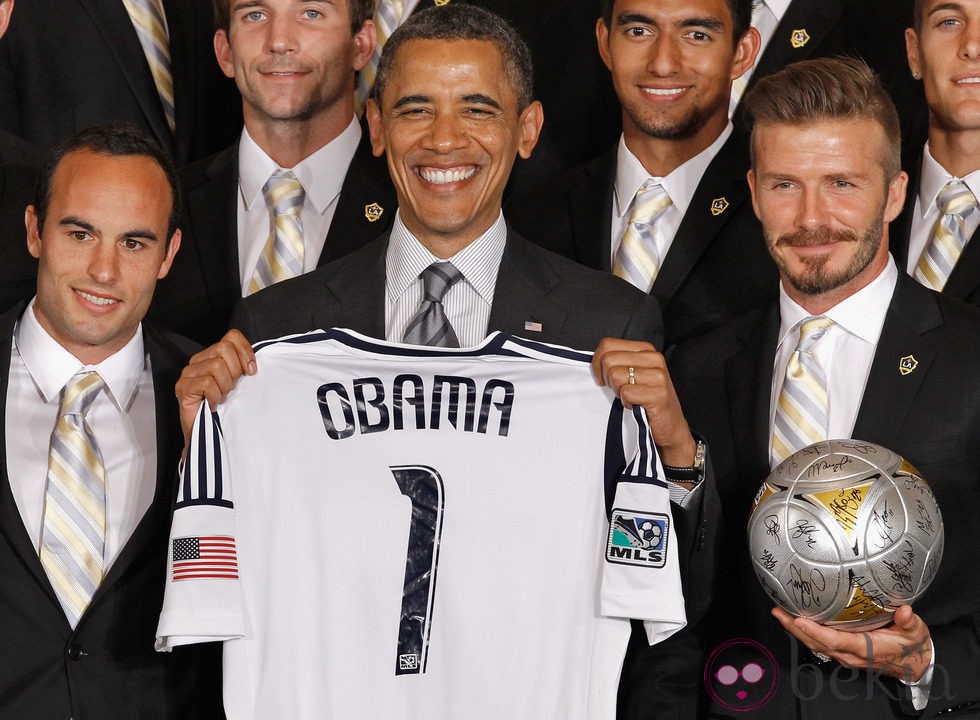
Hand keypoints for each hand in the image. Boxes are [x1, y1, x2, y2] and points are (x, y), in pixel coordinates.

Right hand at [175, 329, 255, 447]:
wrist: (209, 435)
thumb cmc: (225, 409)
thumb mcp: (239, 384)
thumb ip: (244, 368)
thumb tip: (256, 362)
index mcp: (212, 355)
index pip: (232, 336)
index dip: (245, 351)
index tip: (252, 371)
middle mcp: (198, 360)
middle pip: (224, 349)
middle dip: (235, 371)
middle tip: (232, 389)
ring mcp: (188, 373)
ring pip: (216, 366)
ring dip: (225, 386)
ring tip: (221, 398)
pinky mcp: (183, 387)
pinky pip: (207, 382)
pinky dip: (215, 396)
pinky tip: (213, 405)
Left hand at [591, 337, 695, 467]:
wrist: (670, 426)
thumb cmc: (647, 400)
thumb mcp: (633, 374)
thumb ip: (617, 362)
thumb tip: (593, 361)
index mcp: (645, 350)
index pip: (607, 344)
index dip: (597, 363)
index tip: (602, 378)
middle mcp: (654, 358)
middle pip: (608, 359)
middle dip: (607, 379)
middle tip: (620, 390)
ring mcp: (658, 376)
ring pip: (615, 375)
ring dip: (618, 392)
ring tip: (631, 397)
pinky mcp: (658, 394)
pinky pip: (626, 393)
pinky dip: (626, 403)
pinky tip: (636, 405)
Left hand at [772, 605, 931, 680]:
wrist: (914, 664)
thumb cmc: (912, 645)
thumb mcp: (915, 632)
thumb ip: (908, 622)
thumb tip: (905, 611)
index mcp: (866, 648)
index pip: (836, 641)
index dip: (816, 632)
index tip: (800, 620)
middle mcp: (851, 655)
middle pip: (817, 643)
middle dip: (795, 628)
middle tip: (778, 611)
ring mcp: (845, 656)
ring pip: (815, 645)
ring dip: (796, 630)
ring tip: (780, 613)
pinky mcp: (844, 653)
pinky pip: (820, 644)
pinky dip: (805, 633)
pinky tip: (794, 621)